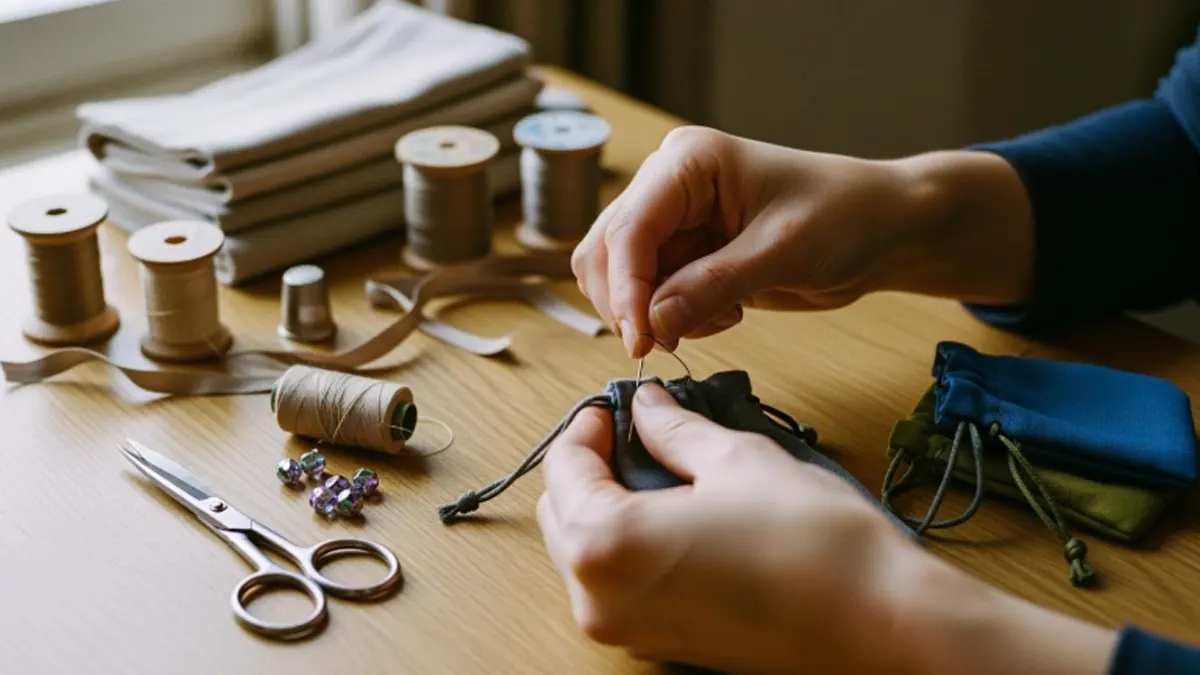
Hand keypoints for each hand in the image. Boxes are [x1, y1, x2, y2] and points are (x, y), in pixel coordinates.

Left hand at [536, 383, 1117, 674]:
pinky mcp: (660, 644)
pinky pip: (616, 585)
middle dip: (588, 468)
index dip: (586, 427)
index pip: (562, 470)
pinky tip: (673, 514)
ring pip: (584, 553)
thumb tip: (648, 406)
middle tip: (631, 431)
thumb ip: (673, 430)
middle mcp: (601, 599)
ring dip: (605, 506)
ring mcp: (629, 631)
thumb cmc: (812, 543)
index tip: (613, 406)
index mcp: (606, 545)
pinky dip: (627, 545)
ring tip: (656, 468)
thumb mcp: (735, 458)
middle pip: (561, 515)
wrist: (877, 620)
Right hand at [572, 126, 1035, 356]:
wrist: (884, 229)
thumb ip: (713, 286)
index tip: (641, 340)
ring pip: (622, 279)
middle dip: (630, 303)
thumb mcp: (783, 251)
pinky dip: (676, 318)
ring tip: (717, 318)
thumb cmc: (847, 216)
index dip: (625, 288)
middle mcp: (669, 185)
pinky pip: (653, 297)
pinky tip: (727, 313)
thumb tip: (653, 325)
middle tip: (666, 344)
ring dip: (654, 314)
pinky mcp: (687, 253)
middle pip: (607, 252)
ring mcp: (675, 220)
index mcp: (688, 161)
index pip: (629, 229)